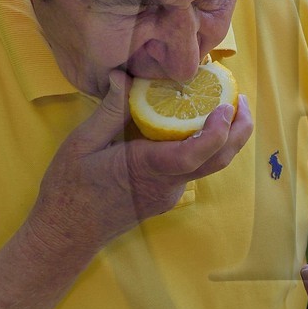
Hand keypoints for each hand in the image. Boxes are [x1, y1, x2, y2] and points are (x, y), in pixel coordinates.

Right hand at [26, 71, 253, 261]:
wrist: (66, 233)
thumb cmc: (70, 189)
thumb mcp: (82, 143)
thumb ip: (110, 111)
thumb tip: (124, 76)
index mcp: (147, 168)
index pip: (194, 154)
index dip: (217, 130)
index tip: (227, 106)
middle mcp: (167, 184)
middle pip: (217, 161)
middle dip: (237, 131)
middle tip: (241, 99)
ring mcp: (169, 193)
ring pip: (209, 166)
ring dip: (224, 139)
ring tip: (225, 107)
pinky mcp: (166, 195)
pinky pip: (193, 169)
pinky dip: (203, 147)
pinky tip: (194, 126)